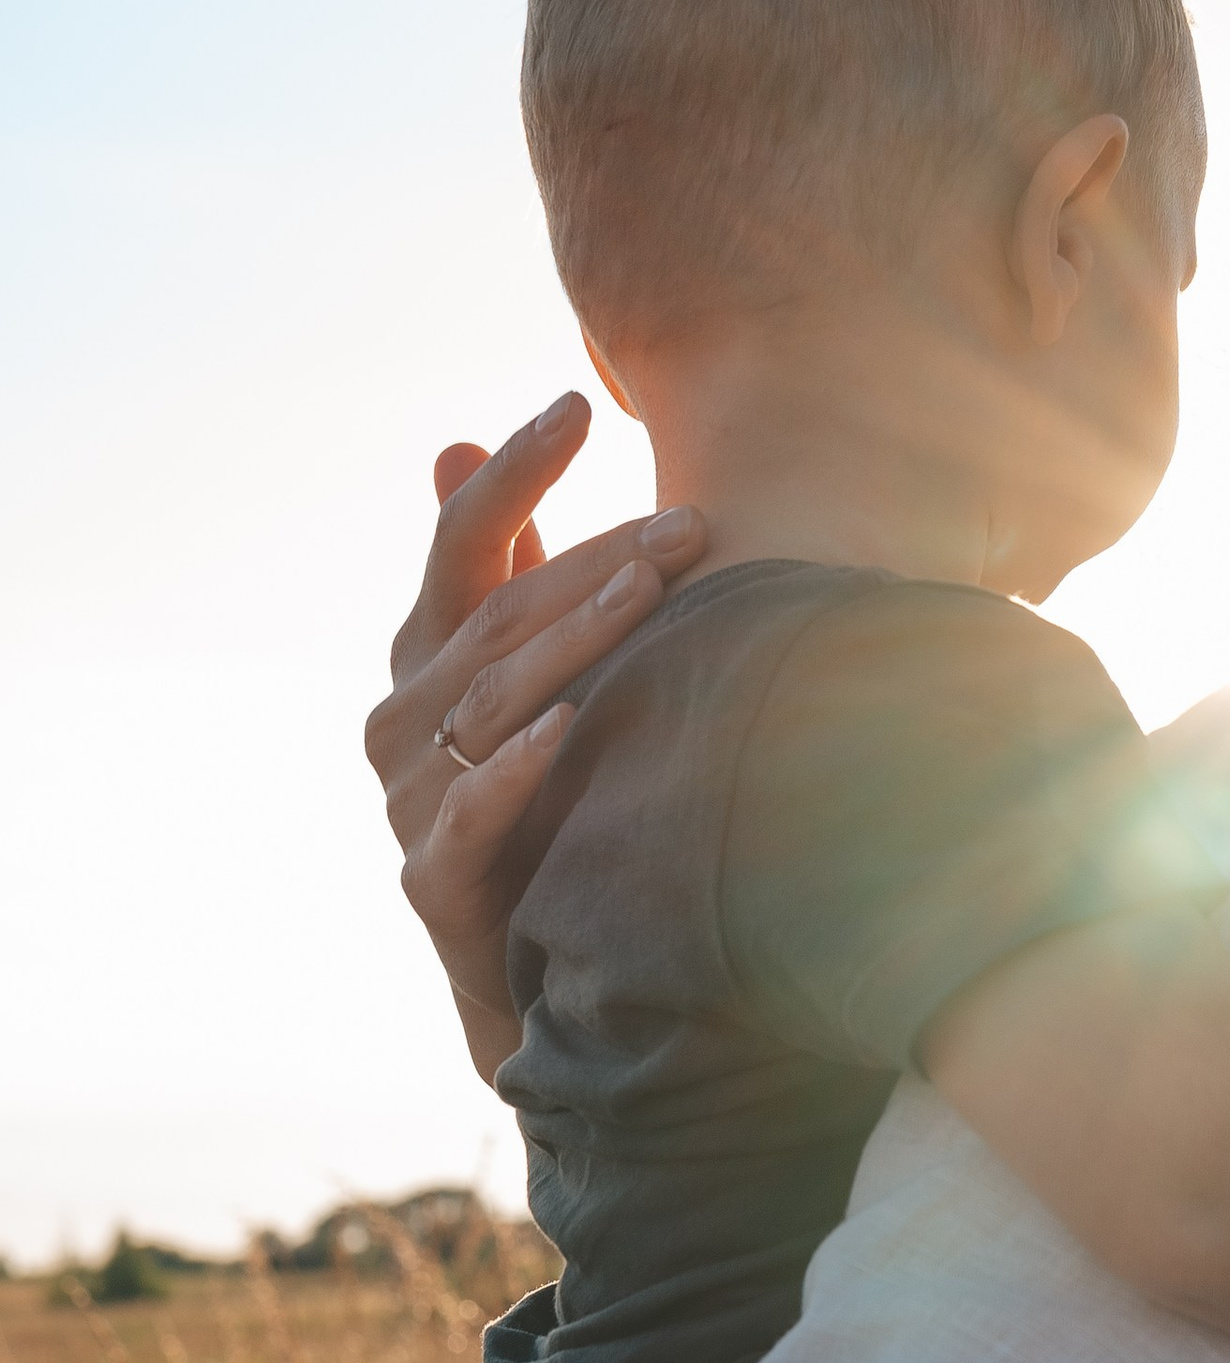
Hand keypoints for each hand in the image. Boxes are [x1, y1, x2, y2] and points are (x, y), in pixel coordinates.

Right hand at [364, 394, 705, 1076]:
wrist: (522, 959)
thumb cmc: (539, 796)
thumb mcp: (518, 674)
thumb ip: (497, 570)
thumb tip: (459, 441)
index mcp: (428, 653)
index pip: (464, 539)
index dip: (518, 472)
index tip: (579, 402)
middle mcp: (406, 713)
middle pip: (500, 614)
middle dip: (597, 559)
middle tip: (691, 522)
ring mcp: (412, 794)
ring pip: (496, 698)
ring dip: (578, 639)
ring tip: (655, 588)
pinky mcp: (433, 875)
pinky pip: (473, 809)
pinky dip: (518, 768)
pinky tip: (570, 729)